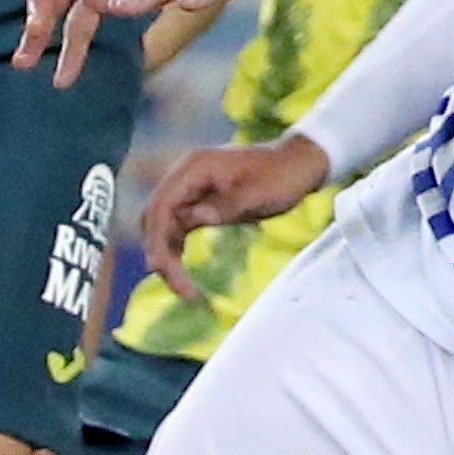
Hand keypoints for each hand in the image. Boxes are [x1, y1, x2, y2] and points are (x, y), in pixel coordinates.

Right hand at [139, 132, 330, 313]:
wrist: (298, 164)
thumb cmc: (281, 176)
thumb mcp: (258, 194)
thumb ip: (225, 206)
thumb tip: (190, 220)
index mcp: (195, 167)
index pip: (162, 204)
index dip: (157, 238)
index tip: (162, 268)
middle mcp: (186, 175)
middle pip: (156, 217)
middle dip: (160, 252)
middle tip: (178, 288)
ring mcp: (191, 188)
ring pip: (164, 225)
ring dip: (167, 255)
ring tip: (183, 290)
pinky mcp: (199, 201)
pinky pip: (177, 228)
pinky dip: (176, 250)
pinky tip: (182, 274)